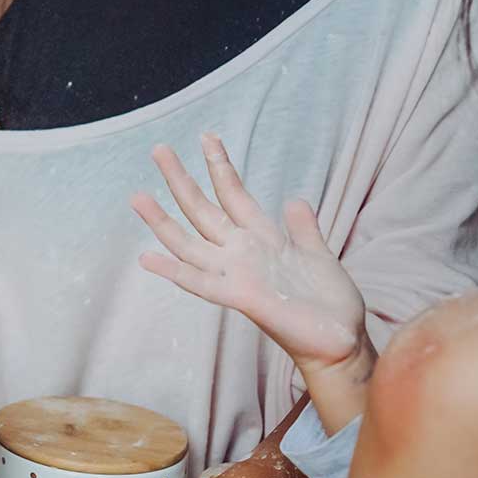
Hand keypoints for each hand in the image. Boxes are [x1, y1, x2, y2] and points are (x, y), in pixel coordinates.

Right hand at [131, 133, 368, 379]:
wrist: (340, 341)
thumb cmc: (329, 303)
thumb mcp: (319, 255)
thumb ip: (304, 228)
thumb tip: (294, 199)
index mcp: (262, 238)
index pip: (234, 194)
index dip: (220, 166)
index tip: (208, 136)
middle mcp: (242, 252)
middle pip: (203, 209)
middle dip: (181, 179)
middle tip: (159, 148)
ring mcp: (237, 273)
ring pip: (190, 242)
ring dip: (162, 221)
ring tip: (137, 196)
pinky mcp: (240, 297)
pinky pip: (200, 282)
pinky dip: (173, 271)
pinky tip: (147, 258)